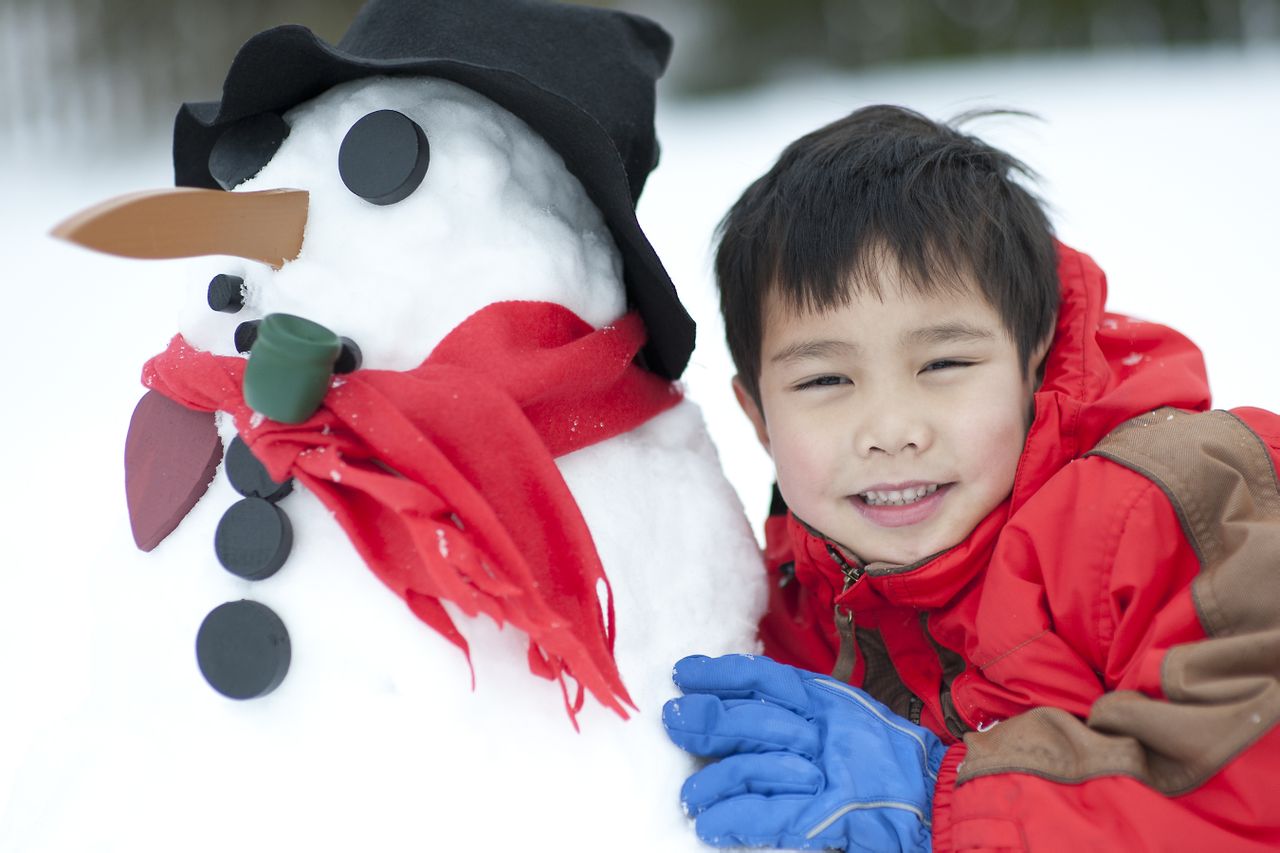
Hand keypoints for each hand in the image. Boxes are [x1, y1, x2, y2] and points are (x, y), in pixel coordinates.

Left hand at [663, 654, 945, 850]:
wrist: (950, 804)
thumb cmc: (900, 767)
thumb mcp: (854, 723)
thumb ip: (811, 715)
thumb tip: (752, 710)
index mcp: (832, 703)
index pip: (766, 678)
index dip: (722, 674)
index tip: (685, 673)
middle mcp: (827, 731)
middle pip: (751, 718)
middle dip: (705, 719)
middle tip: (671, 720)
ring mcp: (829, 774)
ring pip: (752, 767)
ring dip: (712, 782)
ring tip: (689, 795)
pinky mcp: (830, 817)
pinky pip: (768, 814)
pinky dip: (734, 818)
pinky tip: (711, 823)